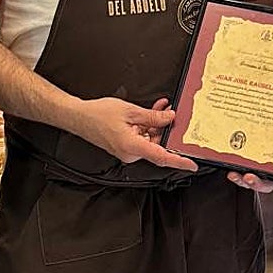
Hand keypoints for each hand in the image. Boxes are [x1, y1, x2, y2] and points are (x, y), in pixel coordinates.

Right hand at [70, 97, 197, 171]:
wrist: (79, 117)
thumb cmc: (99, 114)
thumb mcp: (130, 111)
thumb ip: (152, 116)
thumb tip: (169, 118)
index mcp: (132, 147)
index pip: (161, 157)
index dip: (179, 161)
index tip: (192, 164)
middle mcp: (131, 153)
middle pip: (157, 145)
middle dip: (166, 129)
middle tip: (172, 112)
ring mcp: (127, 151)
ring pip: (150, 140)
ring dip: (156, 125)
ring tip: (160, 108)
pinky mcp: (125, 146)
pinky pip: (142, 138)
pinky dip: (147, 126)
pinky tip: (151, 113)